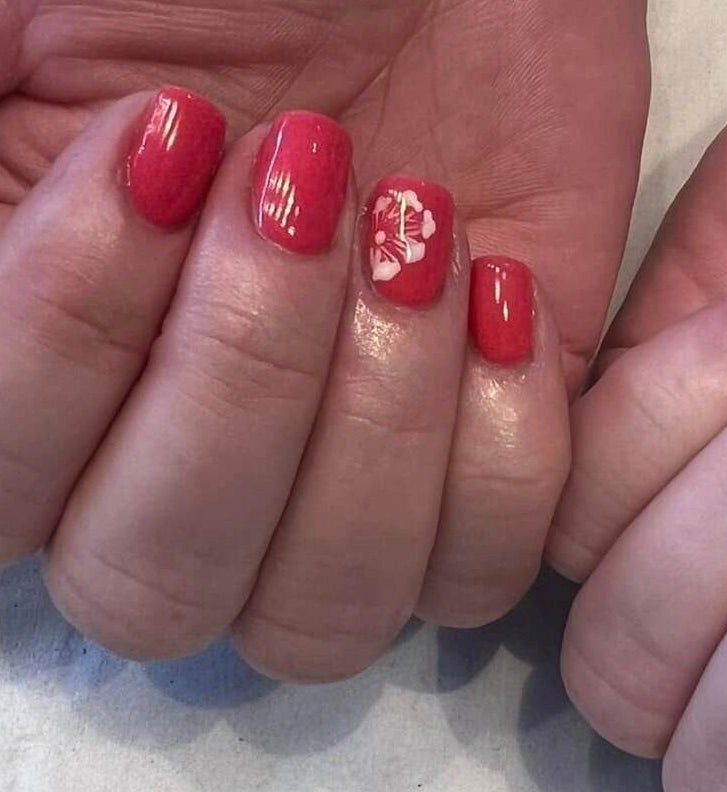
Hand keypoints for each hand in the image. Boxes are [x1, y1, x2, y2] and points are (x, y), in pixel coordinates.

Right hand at [0, 0, 648, 680]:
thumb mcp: (33, 16)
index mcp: (45, 362)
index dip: (72, 342)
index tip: (165, 140)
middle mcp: (179, 457)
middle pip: (156, 591)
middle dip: (241, 381)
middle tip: (306, 176)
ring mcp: (340, 477)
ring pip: (320, 618)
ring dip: (375, 425)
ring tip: (417, 223)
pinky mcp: (483, 459)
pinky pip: (477, 574)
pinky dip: (498, 446)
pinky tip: (501, 287)